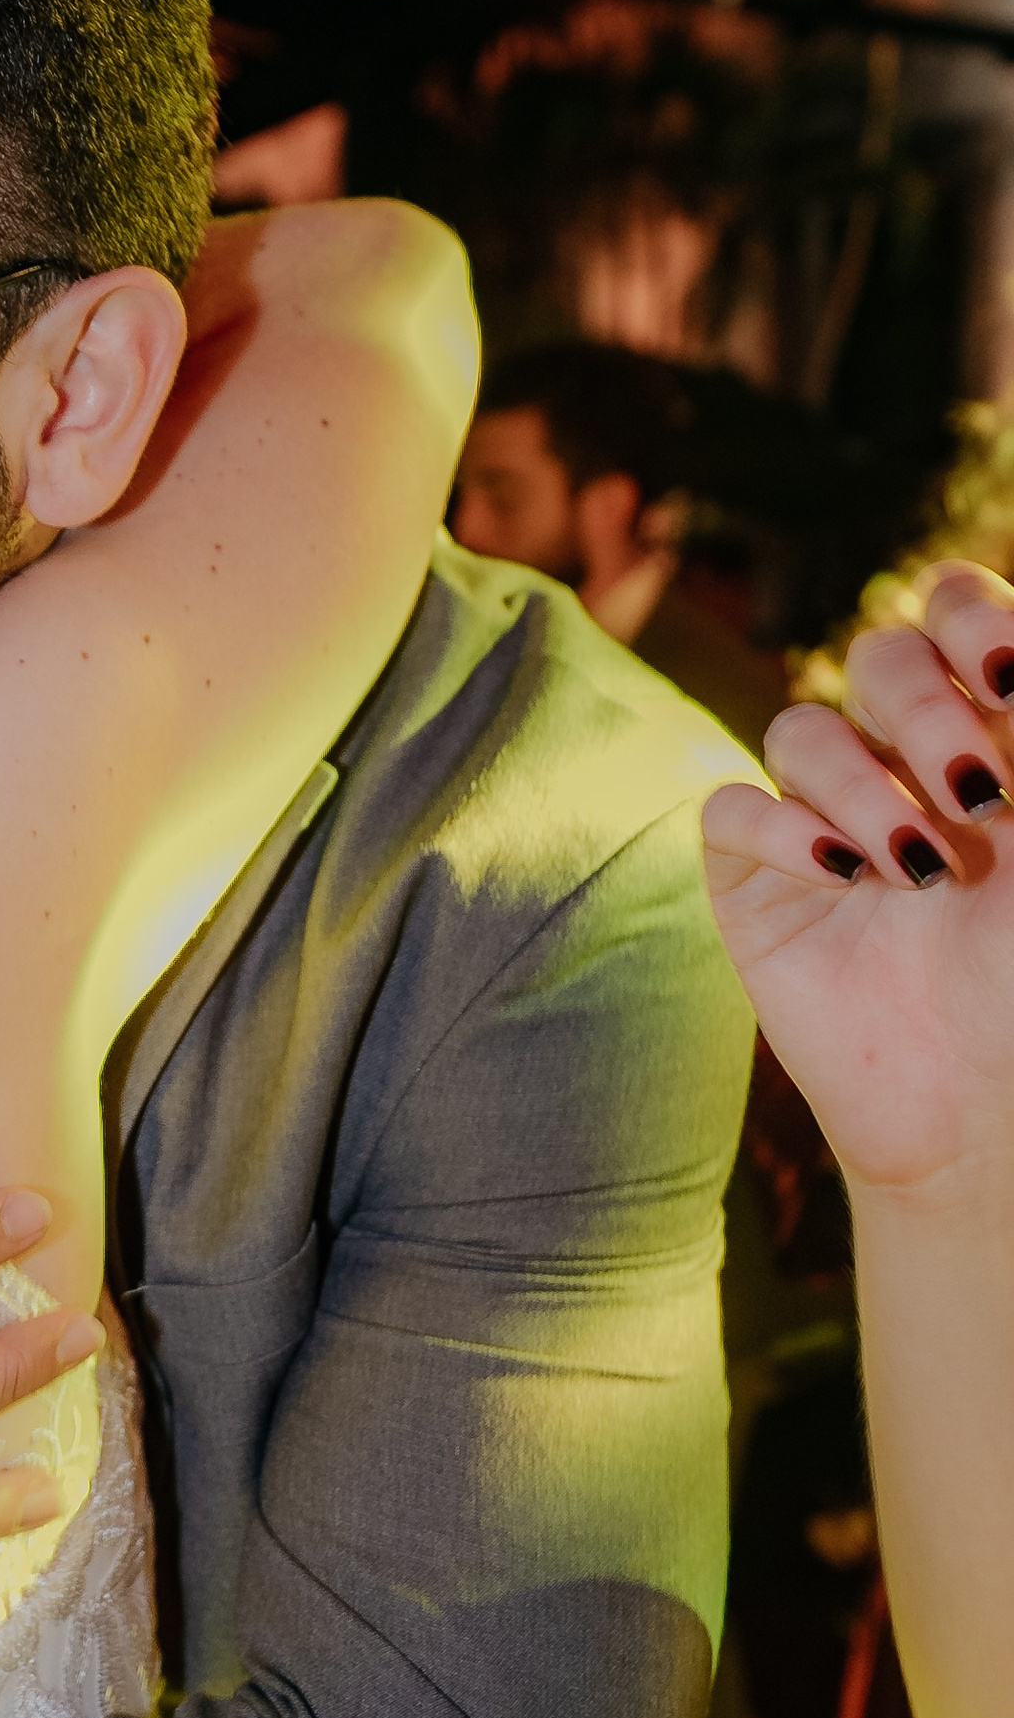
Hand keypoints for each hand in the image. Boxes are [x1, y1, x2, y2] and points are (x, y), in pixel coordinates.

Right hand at [704, 566, 1013, 1195]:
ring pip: (802, 728)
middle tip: (979, 795)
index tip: (1011, 681)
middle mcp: (898, 758)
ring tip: (918, 871)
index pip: (952, 610)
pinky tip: (845, 879)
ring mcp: (818, 814)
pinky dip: (784, 830)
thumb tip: (1008, 666)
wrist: (982, 1107)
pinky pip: (732, 809)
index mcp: (983, 729)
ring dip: (864, 785)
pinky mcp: (753, 879)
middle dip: (926, 708)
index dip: (970, 617)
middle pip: (878, 652)